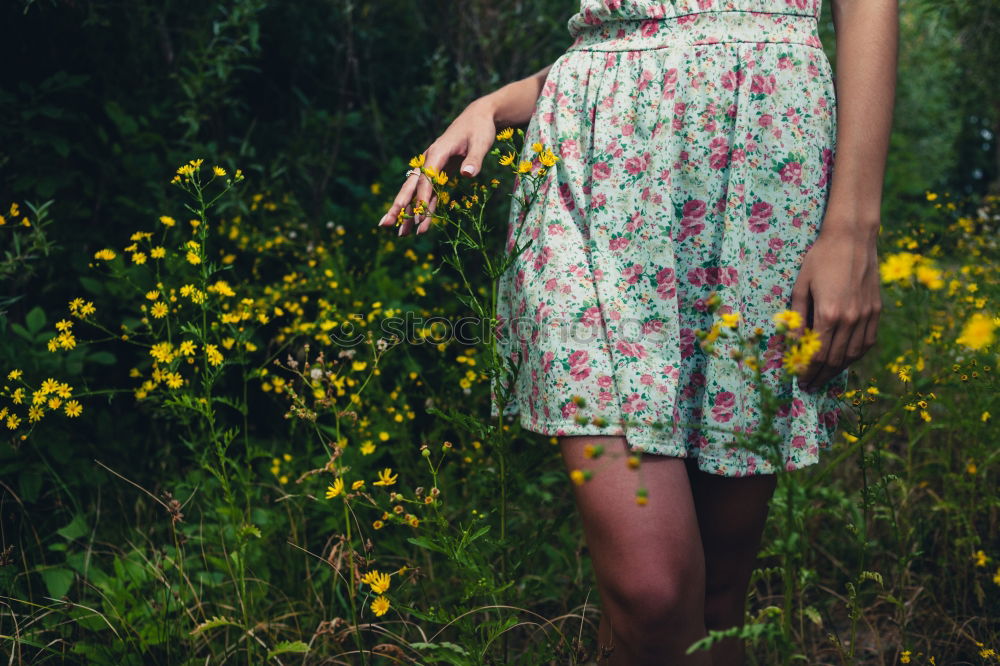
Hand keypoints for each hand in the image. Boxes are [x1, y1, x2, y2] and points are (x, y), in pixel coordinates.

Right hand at [377, 98, 497, 235]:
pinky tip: (420, 226)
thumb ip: (474, 159)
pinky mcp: (439, 173)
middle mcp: (429, 160)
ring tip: (401, 234)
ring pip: (416, 193)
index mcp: (437, 152)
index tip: (417, 217)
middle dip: (399, 207)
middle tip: (385, 225)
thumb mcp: (481, 142)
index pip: (426, 179)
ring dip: (408, 213)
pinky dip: (425, 209)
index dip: (421, 198)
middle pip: (410, 186)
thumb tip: (467, 175)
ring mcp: (432, 167)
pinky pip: (429, 194)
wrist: (478, 117)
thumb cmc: (480, 128)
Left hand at [789, 226, 881, 392]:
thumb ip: (796, 319)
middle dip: (820, 375)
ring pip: (853, 354)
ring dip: (838, 370)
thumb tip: (790, 345)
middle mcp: (851, 319)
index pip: (817, 354)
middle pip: (835, 359)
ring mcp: (867, 315)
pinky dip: (855, 355)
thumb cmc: (820, 259)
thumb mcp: (801, 287)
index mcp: (830, 313)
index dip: (807, 371)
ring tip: (824, 377)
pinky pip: (867, 342)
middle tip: (809, 386)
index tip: (799, 380)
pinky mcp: (876, 310)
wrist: (853, 238)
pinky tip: (844, 360)